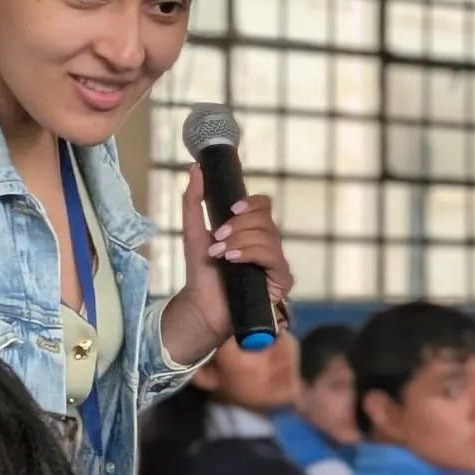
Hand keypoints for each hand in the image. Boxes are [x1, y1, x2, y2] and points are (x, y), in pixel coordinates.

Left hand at [167, 162, 292, 351]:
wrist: (201, 306)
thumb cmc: (201, 272)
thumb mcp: (193, 232)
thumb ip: (193, 201)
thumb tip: (195, 168)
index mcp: (251, 230)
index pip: (263, 205)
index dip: (251, 202)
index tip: (232, 209)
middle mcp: (267, 244)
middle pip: (266, 219)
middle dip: (239, 226)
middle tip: (218, 238)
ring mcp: (276, 262)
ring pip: (268, 236)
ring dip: (240, 241)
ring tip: (220, 254)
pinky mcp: (281, 281)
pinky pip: (273, 257)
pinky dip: (251, 254)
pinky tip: (233, 260)